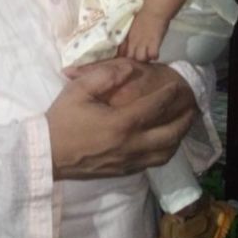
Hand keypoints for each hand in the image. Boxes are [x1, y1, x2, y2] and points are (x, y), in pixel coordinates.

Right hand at [49, 59, 195, 179]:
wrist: (47, 154)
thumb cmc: (60, 120)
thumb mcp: (78, 90)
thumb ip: (105, 75)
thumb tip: (129, 67)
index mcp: (119, 123)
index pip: (154, 107)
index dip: (168, 95)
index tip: (176, 85)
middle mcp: (130, 145)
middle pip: (169, 134)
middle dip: (184, 118)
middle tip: (191, 105)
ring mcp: (128, 161)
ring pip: (165, 152)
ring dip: (178, 136)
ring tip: (183, 123)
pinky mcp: (124, 170)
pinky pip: (153, 162)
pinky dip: (166, 150)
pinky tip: (165, 141)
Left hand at [118, 0, 186, 60]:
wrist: (154, 9)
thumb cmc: (143, 15)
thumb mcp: (131, 26)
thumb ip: (128, 35)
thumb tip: (124, 44)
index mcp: (127, 37)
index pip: (122, 53)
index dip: (124, 57)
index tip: (128, 59)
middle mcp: (134, 42)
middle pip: (130, 58)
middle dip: (134, 61)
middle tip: (139, 61)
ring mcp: (144, 43)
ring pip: (140, 59)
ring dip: (145, 60)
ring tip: (148, 57)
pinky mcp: (154, 43)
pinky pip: (153, 55)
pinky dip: (154, 56)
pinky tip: (156, 54)